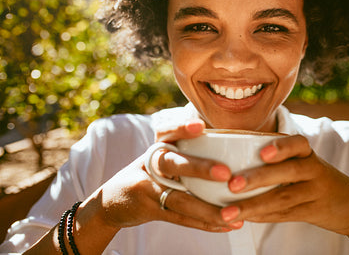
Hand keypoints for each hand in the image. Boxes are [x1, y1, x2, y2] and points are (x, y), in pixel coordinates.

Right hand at [79, 119, 233, 233]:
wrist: (111, 201)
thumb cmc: (147, 173)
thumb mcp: (159, 156)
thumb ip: (185, 146)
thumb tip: (227, 139)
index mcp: (157, 148)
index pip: (165, 132)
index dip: (181, 128)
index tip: (200, 126)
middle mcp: (152, 166)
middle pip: (173, 164)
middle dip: (199, 168)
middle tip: (225, 174)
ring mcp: (149, 190)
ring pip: (180, 199)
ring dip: (208, 209)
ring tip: (233, 213)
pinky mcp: (151, 211)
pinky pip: (181, 219)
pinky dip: (205, 223)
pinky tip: (227, 225)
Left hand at [219, 135, 348, 235]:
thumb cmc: (314, 179)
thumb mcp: (304, 164)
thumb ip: (278, 161)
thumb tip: (229, 167)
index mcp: (308, 154)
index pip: (298, 143)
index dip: (282, 146)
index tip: (263, 153)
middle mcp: (315, 170)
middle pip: (288, 171)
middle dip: (258, 178)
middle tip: (232, 184)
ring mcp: (317, 192)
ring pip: (284, 198)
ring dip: (254, 205)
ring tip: (229, 212)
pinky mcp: (315, 212)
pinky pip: (286, 215)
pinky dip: (263, 217)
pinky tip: (245, 218)